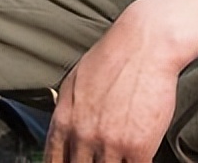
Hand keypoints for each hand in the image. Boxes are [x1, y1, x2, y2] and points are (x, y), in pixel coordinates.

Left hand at [44, 14, 180, 162]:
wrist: (143, 46)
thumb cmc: (112, 58)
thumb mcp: (74, 82)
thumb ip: (66, 112)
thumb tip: (63, 132)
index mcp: (64, 120)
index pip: (54, 160)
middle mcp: (83, 135)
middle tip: (99, 158)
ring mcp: (110, 144)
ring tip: (118, 158)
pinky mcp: (138, 148)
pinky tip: (137, 159)